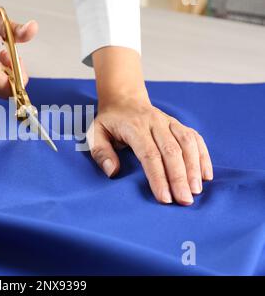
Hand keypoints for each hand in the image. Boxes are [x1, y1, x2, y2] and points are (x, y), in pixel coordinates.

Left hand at [89, 47, 212, 204]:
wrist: (123, 99)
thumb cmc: (109, 122)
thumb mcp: (95, 134)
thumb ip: (101, 153)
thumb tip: (113, 172)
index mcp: (134, 127)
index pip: (149, 154)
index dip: (158, 177)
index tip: (164, 198)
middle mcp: (155, 122)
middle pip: (171, 151)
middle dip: (179, 178)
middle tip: (184, 201)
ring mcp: (169, 122)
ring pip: (187, 143)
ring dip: (194, 168)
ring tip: (196, 191)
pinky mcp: (178, 124)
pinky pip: (195, 138)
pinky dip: (202, 156)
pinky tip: (206, 175)